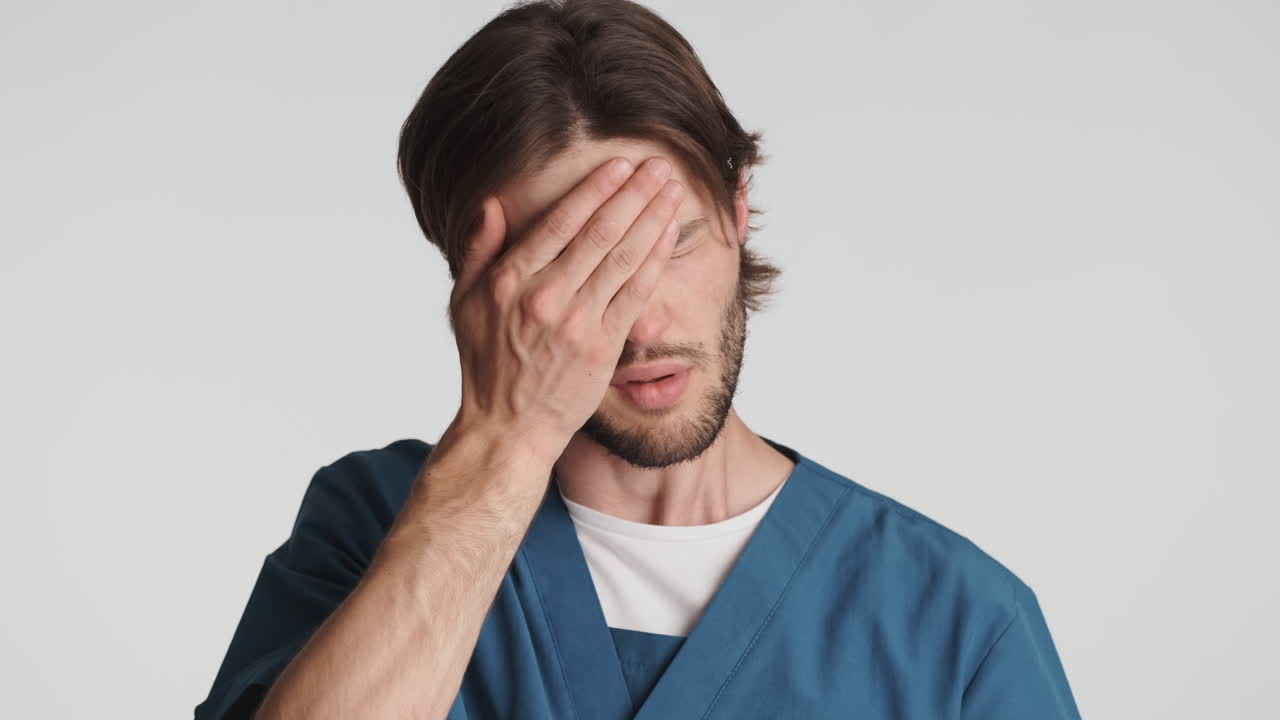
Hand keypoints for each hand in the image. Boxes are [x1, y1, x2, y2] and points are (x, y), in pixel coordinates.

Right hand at [446, 155, 684, 464]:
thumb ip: (479, 250)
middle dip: (634, 194)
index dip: (595, 190)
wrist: (508, 427)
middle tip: (659, 166)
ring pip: (623, 258)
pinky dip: (654, 260)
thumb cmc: (486, 365)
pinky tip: (669, 234)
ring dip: (652, 219)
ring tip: (672, 190)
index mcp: (510, 281)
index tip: (619, 165)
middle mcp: (544, 297)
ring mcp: (576, 322)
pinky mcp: (602, 347)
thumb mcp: (465, 303)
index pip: (560, 223)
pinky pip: (635, 294)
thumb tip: (493, 203)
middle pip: (599, 233)